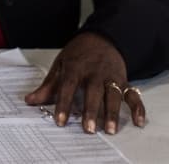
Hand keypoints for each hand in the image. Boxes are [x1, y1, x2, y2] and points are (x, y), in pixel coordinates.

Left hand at [24, 31, 145, 133]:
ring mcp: (111, 77)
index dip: (64, 104)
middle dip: (91, 111)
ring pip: (113, 96)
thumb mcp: (60, 64)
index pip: (68, 87)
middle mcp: (95, 72)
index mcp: (76, 67)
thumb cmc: (78, 54)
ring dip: (112, 113)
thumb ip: (48, 85)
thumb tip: (30, 100)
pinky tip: (138, 122)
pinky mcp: (125, 80)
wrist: (102, 38)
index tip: (61, 121)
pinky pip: (133, 95)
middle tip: (88, 129)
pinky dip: (138, 108)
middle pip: (93, 93)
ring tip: (109, 130)